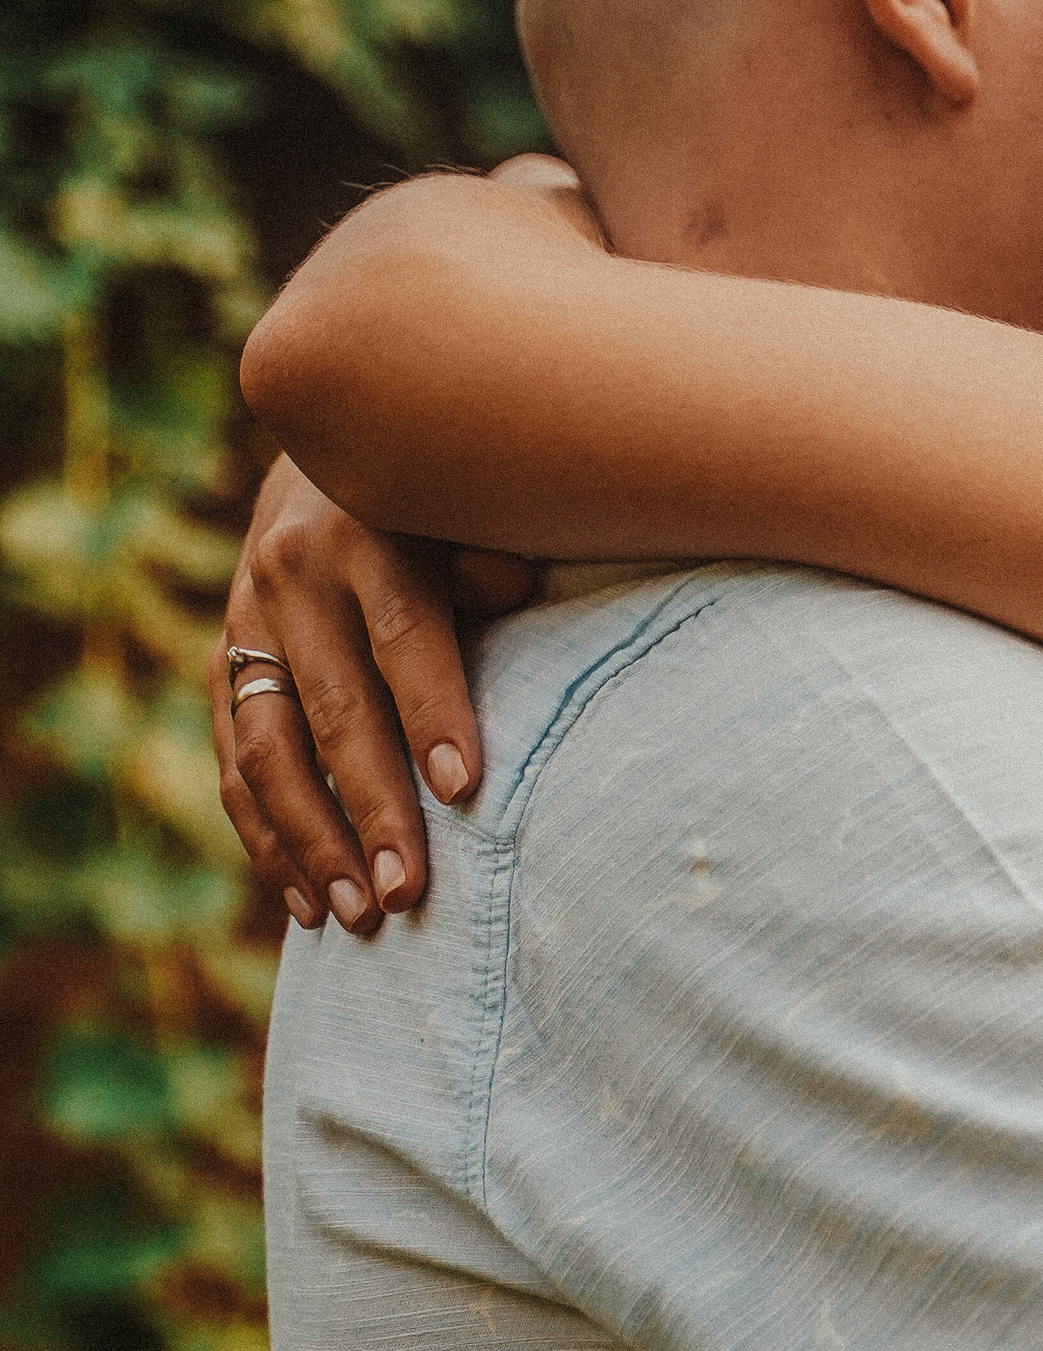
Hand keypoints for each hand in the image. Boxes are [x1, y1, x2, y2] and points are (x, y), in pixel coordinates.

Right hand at [214, 456, 532, 932]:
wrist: (330, 433)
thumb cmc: (444, 492)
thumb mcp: (473, 502)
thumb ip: (492, 546)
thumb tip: (509, 588)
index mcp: (368, 535)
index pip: (404, 635)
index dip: (433, 712)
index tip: (466, 790)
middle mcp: (293, 578)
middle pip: (334, 710)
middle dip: (371, 809)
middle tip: (407, 892)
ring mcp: (248, 624)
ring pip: (268, 750)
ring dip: (310, 842)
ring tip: (356, 917)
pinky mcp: (224, 663)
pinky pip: (237, 765)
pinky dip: (267, 839)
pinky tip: (306, 904)